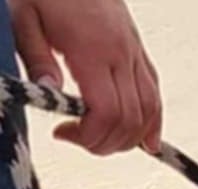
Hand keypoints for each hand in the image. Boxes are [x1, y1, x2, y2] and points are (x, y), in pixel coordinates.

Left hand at [9, 0, 161, 154]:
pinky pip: (155, 95)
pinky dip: (154, 123)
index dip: (90, 135)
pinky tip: (146, 140)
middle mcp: (121, 53)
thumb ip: (36, 57)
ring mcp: (134, 53)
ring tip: (105, 141)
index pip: (106, 111)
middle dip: (106, 142)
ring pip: (149, 112)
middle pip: (130, 119)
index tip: (64, 133)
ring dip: (130, 138)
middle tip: (80, 139)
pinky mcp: (139, 53)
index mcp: (93, 48)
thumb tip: (50, 93)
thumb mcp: (22, 15)